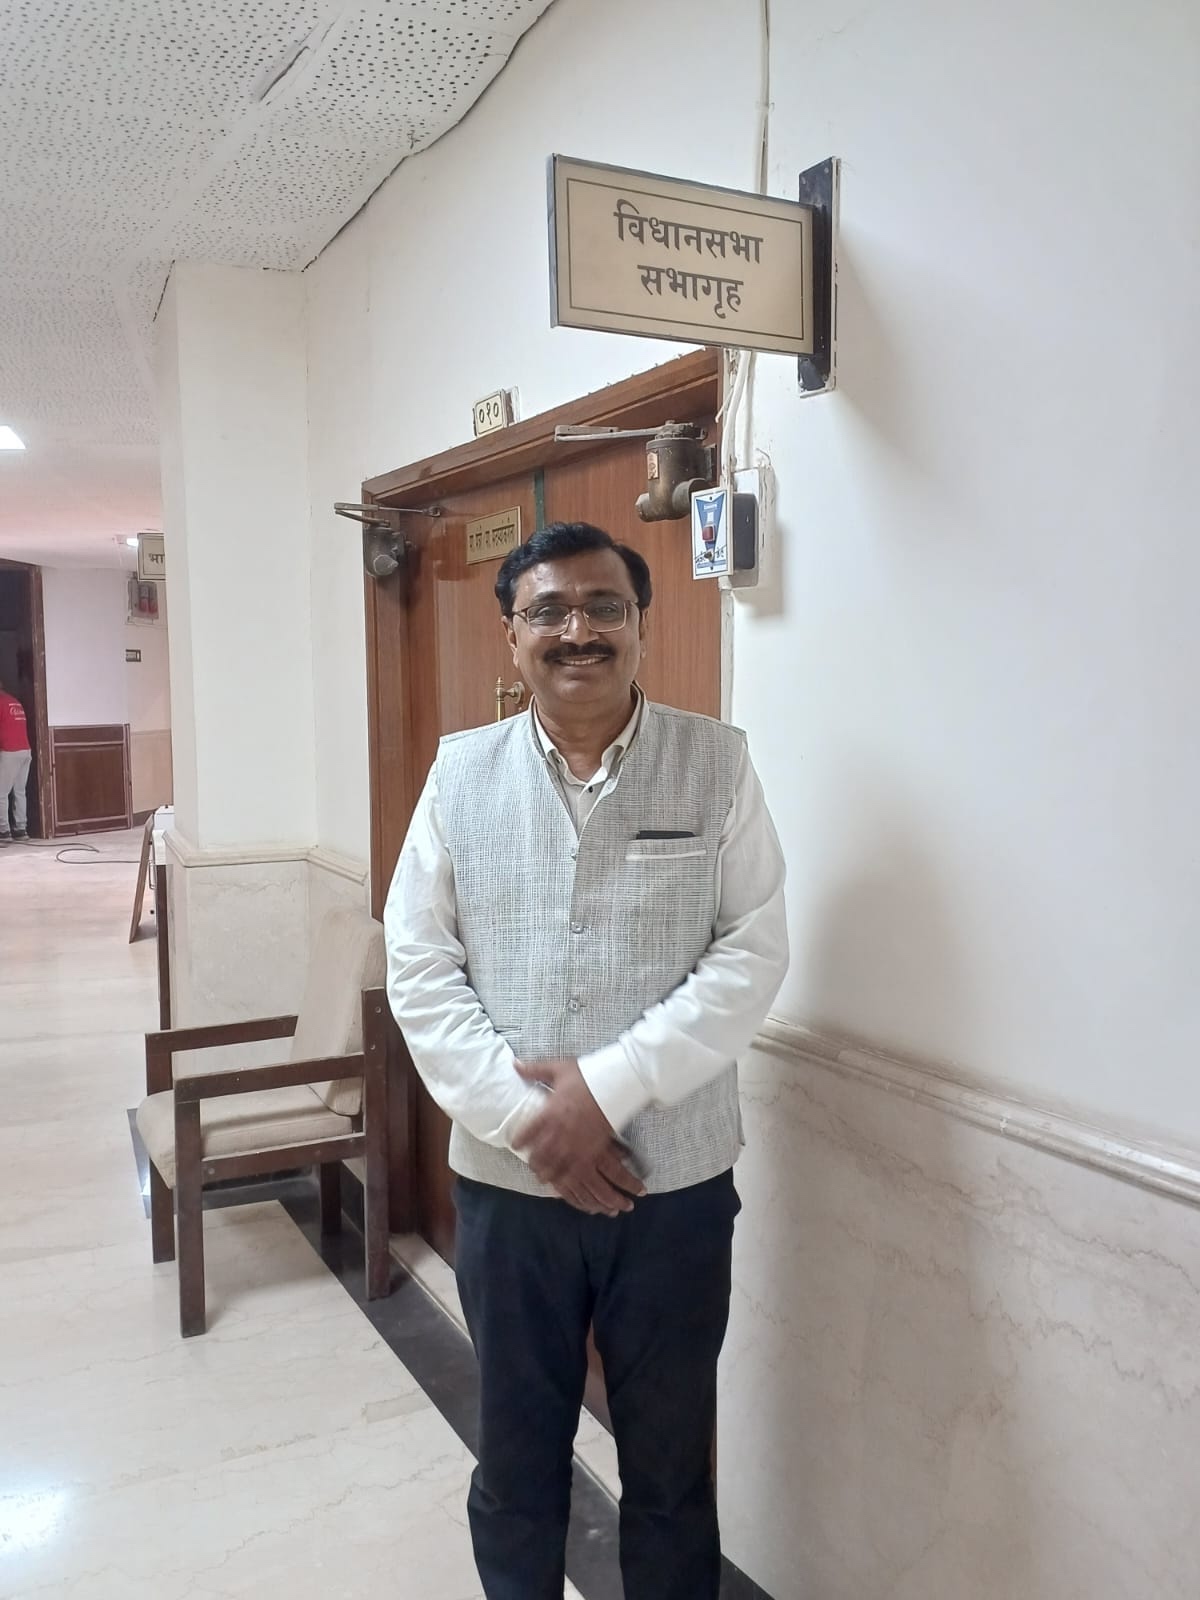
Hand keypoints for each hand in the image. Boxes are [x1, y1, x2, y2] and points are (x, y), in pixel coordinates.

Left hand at [514, 1057, 645, 1215]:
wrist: (616, 1084)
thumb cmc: (588, 1075)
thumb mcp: (558, 1069)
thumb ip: (535, 1070)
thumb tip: (515, 1065)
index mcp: (549, 1110)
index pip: (527, 1131)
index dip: (519, 1140)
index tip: (515, 1144)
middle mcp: (559, 1130)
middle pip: (539, 1153)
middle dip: (533, 1160)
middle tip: (530, 1163)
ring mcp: (575, 1142)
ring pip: (554, 1166)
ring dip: (546, 1172)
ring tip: (542, 1176)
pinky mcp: (591, 1150)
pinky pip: (575, 1170)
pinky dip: (566, 1178)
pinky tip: (562, 1182)